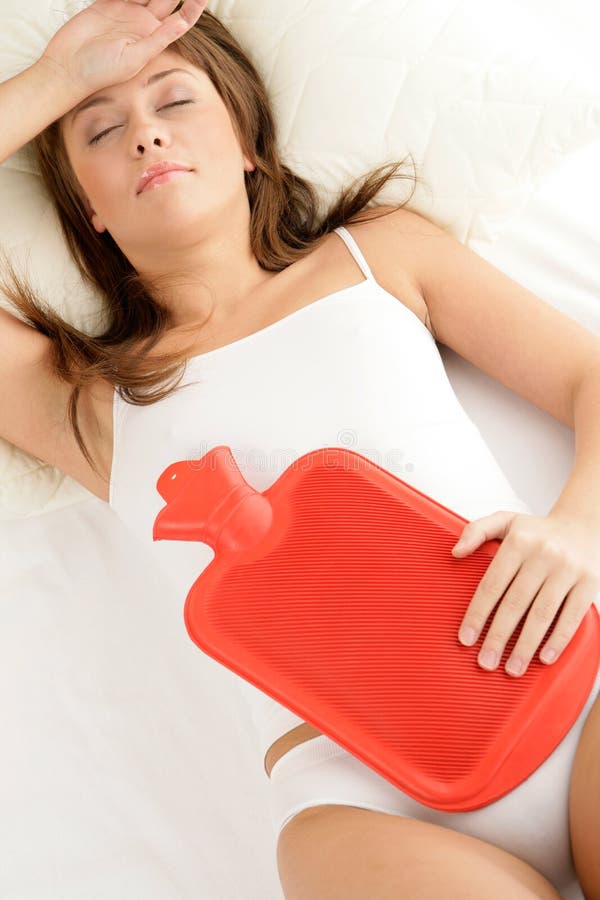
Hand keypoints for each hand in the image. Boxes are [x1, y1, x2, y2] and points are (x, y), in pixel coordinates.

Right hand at [41, 0, 206, 96]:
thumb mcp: (134, 58)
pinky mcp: (106, 3)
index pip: (181, 18)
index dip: (194, 5)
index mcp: (155, 37)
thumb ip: (158, 39)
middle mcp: (143, 22)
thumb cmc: (101, 72)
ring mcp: (125, 11)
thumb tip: (183, 23)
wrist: (68, 68)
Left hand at [453, 510, 599, 676]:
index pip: (492, 584)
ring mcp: (567, 570)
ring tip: (513, 668)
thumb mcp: (505, 520)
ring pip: (542, 614)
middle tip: (486, 662)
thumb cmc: (538, 530)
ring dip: (526, 645)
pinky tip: (544, 657)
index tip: (466, 639)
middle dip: (498, 636)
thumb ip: (476, 531)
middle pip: (515, 603)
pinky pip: (572, 616)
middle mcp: (543, 555)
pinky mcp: (589, 582)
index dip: (477, 614)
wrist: (583, 524)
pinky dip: (558, 639)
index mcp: (518, 542)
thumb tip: (455, 552)